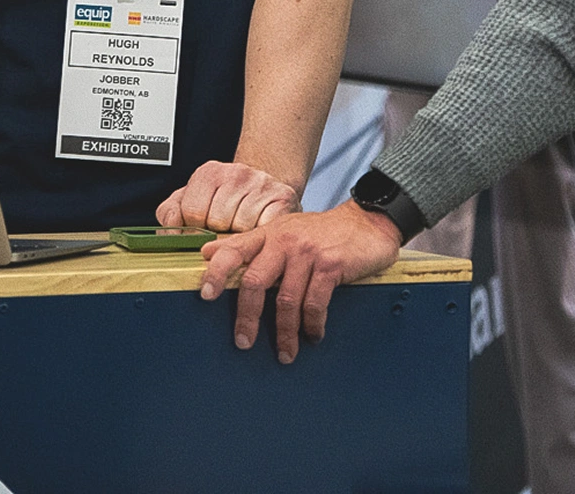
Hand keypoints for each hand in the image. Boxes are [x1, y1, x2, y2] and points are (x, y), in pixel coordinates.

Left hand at [156, 159, 298, 230]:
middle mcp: (237, 172)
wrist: (263, 187)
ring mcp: (262, 183)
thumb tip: (168, 232)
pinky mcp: (284, 196)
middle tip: (225, 229)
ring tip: (241, 229)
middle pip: (218, 221)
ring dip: (240, 235)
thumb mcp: (192, 201)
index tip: (202, 229)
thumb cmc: (224, 200)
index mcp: (209, 172)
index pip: (191, 212)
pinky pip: (265, 228)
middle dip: (219, 233)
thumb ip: (171, 214)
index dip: (195, 229)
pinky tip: (257, 228)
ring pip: (241, 227)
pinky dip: (260, 235)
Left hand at [199, 201, 402, 362]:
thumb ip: (250, 244)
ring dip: (285, 333)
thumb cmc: (324, 232)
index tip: (205, 296)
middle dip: (247, 317)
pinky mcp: (330, 265)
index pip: (234, 249)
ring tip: (285, 353)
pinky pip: (314, 304)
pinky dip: (312, 326)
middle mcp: (284, 240)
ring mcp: (308, 252)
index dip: (217, 272)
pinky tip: (313, 335)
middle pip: (254, 281)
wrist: (368, 222)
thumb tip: (209, 253)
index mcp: (269, 233)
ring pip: (286, 300)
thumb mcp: (284, 230)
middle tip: (243, 342)